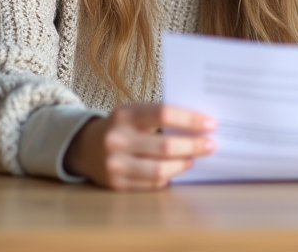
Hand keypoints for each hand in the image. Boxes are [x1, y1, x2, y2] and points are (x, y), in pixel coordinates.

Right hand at [64, 103, 215, 189]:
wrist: (85, 147)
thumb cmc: (121, 126)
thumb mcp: (134, 113)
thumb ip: (160, 117)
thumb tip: (200, 126)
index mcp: (124, 114)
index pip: (162, 113)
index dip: (190, 119)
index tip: (211, 123)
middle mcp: (116, 139)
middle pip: (165, 146)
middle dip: (193, 145)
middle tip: (211, 144)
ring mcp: (115, 164)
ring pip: (160, 170)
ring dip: (183, 164)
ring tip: (194, 158)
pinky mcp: (116, 185)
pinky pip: (151, 184)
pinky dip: (169, 176)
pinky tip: (177, 169)